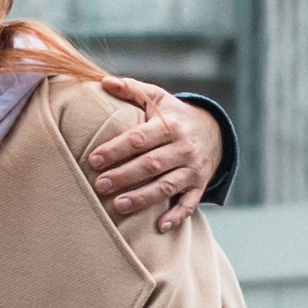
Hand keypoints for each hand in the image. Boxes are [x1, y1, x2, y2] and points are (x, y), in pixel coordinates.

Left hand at [85, 81, 223, 231]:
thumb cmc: (173, 115)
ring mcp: (193, 169)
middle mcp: (184, 147)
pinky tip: (160, 226)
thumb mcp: (157, 97)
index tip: (94, 159)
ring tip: (119, 206)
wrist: (213, 131)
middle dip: (125, 175)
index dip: (117, 149)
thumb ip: (131, 89)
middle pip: (151, 164)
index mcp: (170, 125)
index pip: (140, 138)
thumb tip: (104, 81)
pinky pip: (189, 203)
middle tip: (99, 185)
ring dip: (143, 197)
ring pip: (167, 186)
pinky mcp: (200, 185)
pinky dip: (176, 216)